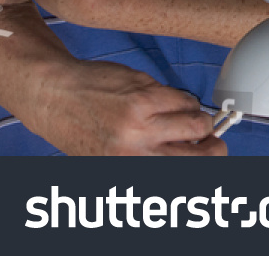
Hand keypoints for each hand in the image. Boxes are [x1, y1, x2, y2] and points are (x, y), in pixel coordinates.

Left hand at [26, 61, 227, 155]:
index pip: (183, 174)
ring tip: (179, 115)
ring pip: (198, 120)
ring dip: (196, 117)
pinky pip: (183, 97)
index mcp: (127, 170)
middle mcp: (136, 151)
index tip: (211, 157)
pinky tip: (162, 99)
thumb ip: (145, 159)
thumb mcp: (106, 157)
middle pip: (203, 152)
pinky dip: (180, 99)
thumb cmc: (78, 126)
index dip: (208, 165)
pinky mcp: (146, 93)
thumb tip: (188, 155)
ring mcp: (142, 121)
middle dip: (214, 144)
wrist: (54, 94)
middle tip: (208, 137)